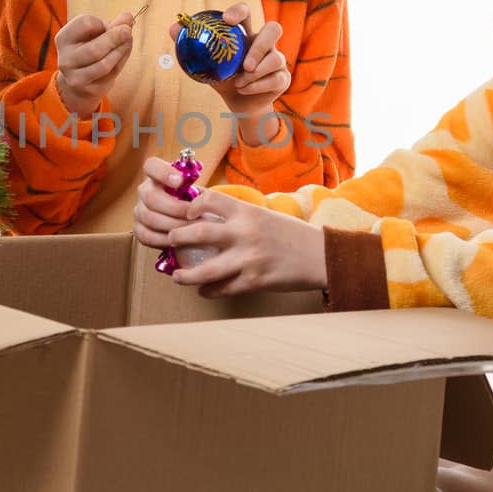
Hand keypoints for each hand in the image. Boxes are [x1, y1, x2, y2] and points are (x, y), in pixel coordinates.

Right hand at [55, 11, 133, 114]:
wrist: (79, 83)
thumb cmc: (89, 50)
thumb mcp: (97, 34)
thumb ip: (112, 25)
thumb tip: (128, 16)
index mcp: (63, 38)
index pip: (84, 24)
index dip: (99, 23)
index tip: (104, 26)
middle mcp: (65, 59)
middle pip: (94, 48)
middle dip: (114, 38)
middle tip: (128, 30)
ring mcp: (75, 77)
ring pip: (103, 64)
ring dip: (120, 51)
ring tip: (128, 41)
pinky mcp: (87, 90)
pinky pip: (109, 75)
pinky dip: (120, 62)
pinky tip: (124, 54)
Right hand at [133, 156, 196, 246]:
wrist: (188, 221)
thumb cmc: (192, 202)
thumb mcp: (195, 191)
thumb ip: (195, 190)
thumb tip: (204, 196)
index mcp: (157, 176)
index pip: (151, 165)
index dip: (163, 172)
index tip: (180, 181)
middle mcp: (145, 191)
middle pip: (151, 197)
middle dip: (175, 208)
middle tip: (193, 214)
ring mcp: (140, 210)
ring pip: (149, 217)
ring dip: (172, 224)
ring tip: (190, 229)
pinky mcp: (139, 229)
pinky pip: (147, 235)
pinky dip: (163, 239)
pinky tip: (177, 240)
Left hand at [163, 189, 326, 297]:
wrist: (322, 256)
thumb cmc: (292, 234)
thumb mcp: (264, 216)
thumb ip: (238, 217)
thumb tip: (208, 219)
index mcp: (247, 212)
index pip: (208, 200)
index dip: (190, 207)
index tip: (184, 214)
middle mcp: (245, 233)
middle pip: (198, 234)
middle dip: (177, 239)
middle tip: (170, 242)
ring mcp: (249, 259)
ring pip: (205, 270)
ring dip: (186, 275)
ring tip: (177, 276)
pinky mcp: (255, 281)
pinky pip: (223, 288)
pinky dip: (209, 291)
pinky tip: (204, 290)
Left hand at [170, 2, 288, 128]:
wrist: (238, 102)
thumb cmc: (222, 77)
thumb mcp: (206, 64)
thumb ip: (191, 45)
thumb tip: (174, 28)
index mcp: (245, 33)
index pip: (246, 12)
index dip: (239, 11)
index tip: (227, 19)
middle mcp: (264, 42)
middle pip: (274, 29)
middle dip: (261, 45)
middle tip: (245, 64)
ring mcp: (277, 59)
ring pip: (276, 59)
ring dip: (256, 74)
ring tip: (238, 83)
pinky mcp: (282, 78)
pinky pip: (276, 79)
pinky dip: (258, 86)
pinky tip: (243, 90)